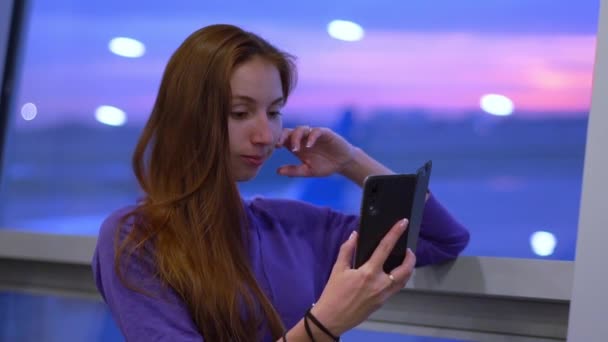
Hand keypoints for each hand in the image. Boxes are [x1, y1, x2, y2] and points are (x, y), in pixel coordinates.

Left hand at [276, 126, 354, 176]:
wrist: (343, 163)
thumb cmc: (324, 166)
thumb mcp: (308, 171)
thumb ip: (294, 170)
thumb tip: (277, 171)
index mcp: (297, 146)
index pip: (283, 139)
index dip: (277, 141)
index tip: (273, 149)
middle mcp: (304, 138)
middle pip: (290, 131)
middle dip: (283, 136)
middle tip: (279, 145)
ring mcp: (314, 135)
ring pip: (301, 129)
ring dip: (296, 137)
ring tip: (295, 149)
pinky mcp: (325, 133)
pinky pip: (316, 131)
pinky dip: (311, 137)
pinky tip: (309, 145)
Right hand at [310, 219, 415, 335]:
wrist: (332, 318)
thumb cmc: (334, 292)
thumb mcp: (338, 269)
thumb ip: (347, 250)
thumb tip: (355, 236)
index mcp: (369, 272)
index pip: (386, 248)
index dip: (395, 233)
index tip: (403, 223)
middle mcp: (381, 283)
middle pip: (405, 269)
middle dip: (411, 258)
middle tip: (409, 250)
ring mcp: (384, 295)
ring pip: (404, 280)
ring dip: (407, 269)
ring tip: (404, 261)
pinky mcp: (383, 302)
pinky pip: (395, 288)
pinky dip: (398, 278)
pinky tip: (392, 274)